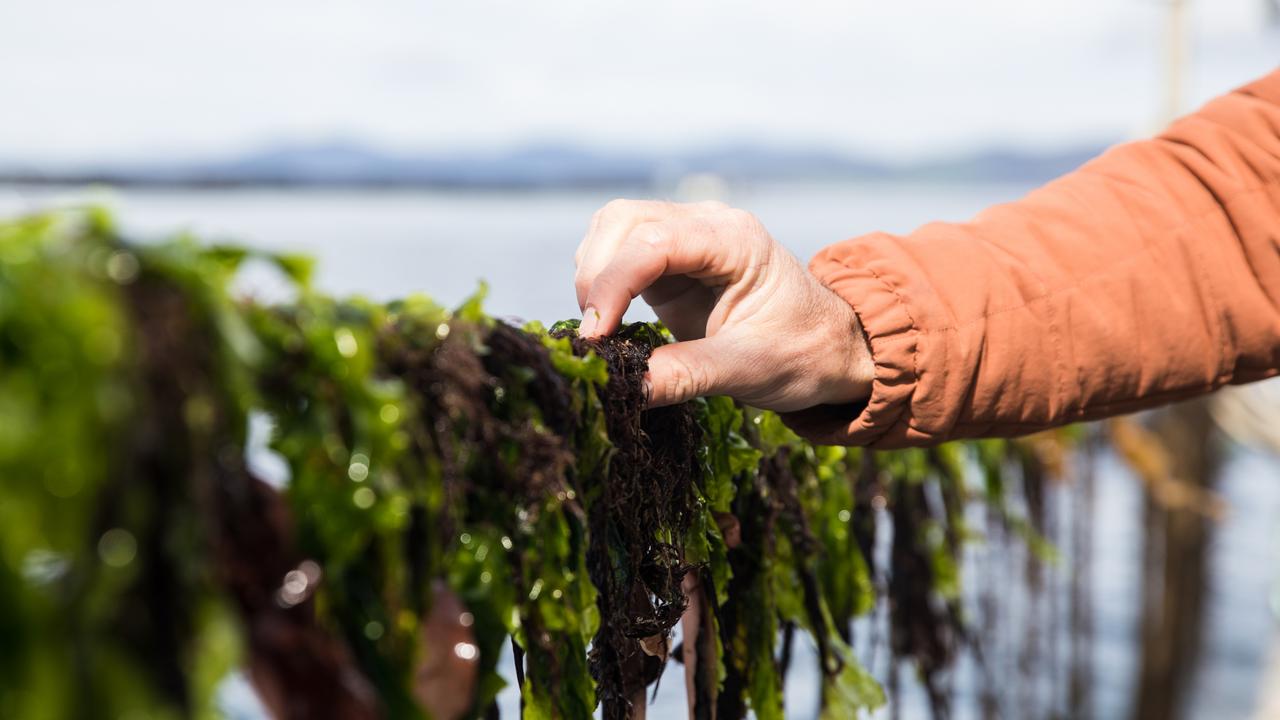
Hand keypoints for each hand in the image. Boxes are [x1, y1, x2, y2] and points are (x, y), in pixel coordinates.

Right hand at [573, 199, 872, 410]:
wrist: (830, 349)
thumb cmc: (802, 353)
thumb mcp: (748, 370)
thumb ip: (686, 375)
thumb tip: (625, 388)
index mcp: (734, 240)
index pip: (654, 241)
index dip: (613, 283)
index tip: (596, 334)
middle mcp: (707, 225)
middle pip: (623, 221)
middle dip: (597, 273)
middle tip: (593, 334)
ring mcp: (686, 238)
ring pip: (614, 229)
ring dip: (594, 273)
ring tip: (600, 330)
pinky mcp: (670, 263)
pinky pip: (619, 254)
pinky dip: (602, 281)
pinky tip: (608, 323)